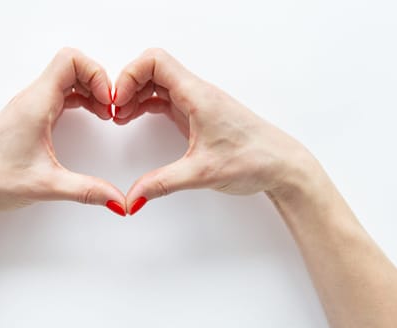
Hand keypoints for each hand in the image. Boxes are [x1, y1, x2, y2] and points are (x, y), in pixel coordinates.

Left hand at [0, 48, 125, 219]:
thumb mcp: (47, 185)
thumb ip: (87, 190)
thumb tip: (119, 200)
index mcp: (36, 103)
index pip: (71, 61)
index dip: (97, 74)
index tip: (109, 101)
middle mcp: (33, 98)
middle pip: (74, 67)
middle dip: (100, 83)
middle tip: (112, 110)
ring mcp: (32, 106)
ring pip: (69, 80)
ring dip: (92, 91)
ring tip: (105, 114)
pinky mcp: (32, 116)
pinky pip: (62, 94)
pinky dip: (82, 100)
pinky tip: (90, 117)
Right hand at [113, 48, 316, 213]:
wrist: (282, 165)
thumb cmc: (253, 159)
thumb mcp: (202, 173)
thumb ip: (163, 183)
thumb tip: (133, 197)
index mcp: (198, 96)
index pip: (155, 61)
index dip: (129, 75)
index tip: (117, 101)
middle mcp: (197, 93)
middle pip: (152, 69)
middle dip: (127, 86)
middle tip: (114, 112)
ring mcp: (198, 103)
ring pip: (158, 83)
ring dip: (136, 95)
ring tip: (121, 117)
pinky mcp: (199, 115)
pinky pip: (167, 99)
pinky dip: (147, 104)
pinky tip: (138, 118)